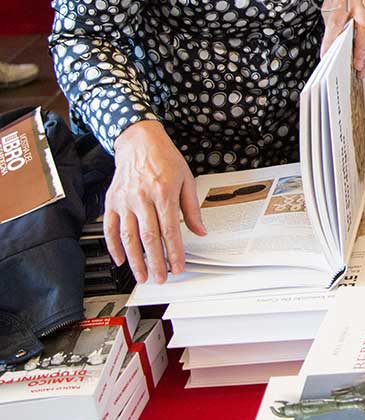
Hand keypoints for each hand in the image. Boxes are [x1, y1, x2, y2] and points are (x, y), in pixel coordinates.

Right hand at [105, 121, 205, 283]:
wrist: (139, 142)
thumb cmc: (164, 158)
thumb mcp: (186, 178)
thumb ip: (192, 208)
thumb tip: (200, 230)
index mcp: (163, 192)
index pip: (170, 230)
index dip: (174, 252)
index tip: (178, 267)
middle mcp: (142, 198)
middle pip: (148, 237)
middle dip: (155, 262)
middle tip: (161, 278)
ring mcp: (124, 201)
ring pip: (128, 237)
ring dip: (135, 260)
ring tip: (142, 275)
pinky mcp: (111, 202)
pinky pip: (110, 229)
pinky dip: (114, 247)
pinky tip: (121, 260)